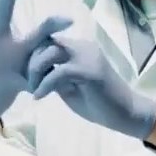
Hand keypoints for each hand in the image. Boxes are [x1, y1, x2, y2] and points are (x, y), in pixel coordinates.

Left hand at [27, 34, 155, 140]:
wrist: (126, 114)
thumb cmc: (100, 104)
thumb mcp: (71, 87)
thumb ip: (56, 76)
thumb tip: (35, 73)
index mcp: (81, 49)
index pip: (51, 40)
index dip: (35, 55)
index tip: (28, 76)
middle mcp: (84, 47)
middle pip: (47, 41)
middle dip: (32, 61)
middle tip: (28, 83)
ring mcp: (88, 57)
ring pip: (51, 52)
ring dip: (36, 71)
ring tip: (33, 89)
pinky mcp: (89, 71)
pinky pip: (58, 72)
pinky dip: (45, 85)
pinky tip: (39, 97)